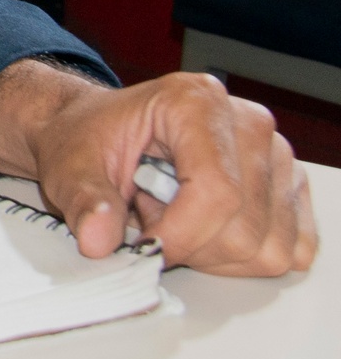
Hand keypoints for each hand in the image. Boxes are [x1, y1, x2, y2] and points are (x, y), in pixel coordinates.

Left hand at [0, 60, 317, 275]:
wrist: (99, 132)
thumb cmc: (89, 140)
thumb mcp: (69, 166)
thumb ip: (84, 201)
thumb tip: (99, 241)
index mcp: (196, 102)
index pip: (217, 192)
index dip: (182, 235)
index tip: (145, 248)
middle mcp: (248, 122)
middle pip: (247, 227)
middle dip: (192, 243)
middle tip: (149, 215)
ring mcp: (277, 155)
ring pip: (269, 247)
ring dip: (214, 251)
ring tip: (174, 215)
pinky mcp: (288, 186)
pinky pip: (288, 250)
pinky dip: (241, 256)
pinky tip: (205, 228)